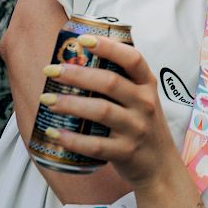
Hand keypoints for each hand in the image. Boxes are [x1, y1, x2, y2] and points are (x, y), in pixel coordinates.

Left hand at [41, 35, 177, 188]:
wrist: (161, 168)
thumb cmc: (144, 127)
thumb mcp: (142, 100)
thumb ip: (121, 83)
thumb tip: (79, 62)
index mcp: (147, 85)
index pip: (133, 58)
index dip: (109, 47)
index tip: (83, 40)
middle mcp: (145, 104)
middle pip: (110, 82)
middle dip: (77, 74)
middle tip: (51, 70)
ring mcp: (137, 129)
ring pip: (101, 111)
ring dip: (70, 104)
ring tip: (47, 99)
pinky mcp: (126, 153)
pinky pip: (95, 145)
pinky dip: (73, 139)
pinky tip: (56, 133)